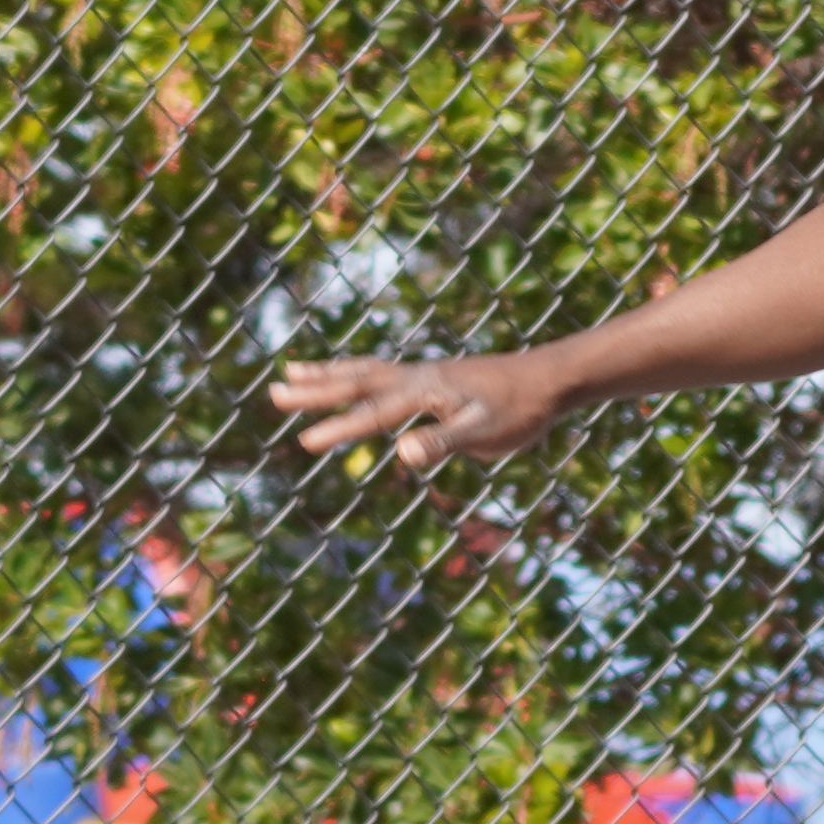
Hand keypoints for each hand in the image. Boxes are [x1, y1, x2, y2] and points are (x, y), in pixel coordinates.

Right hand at [271, 350, 563, 471]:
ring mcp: (422, 375)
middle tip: (275, 393)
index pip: (374, 413)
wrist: (549, 379)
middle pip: (356, 381)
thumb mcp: (485, 432)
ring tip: (291, 373)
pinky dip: (355, 373)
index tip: (306, 443)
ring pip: (364, 371)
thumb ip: (444, 442)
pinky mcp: (431, 379)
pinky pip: (381, 373)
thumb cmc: (520, 409)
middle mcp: (416, 377)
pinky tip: (348, 378)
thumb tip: (403, 452)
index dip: (341, 429)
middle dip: (316, 390)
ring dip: (327, 375)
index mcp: (425, 391)